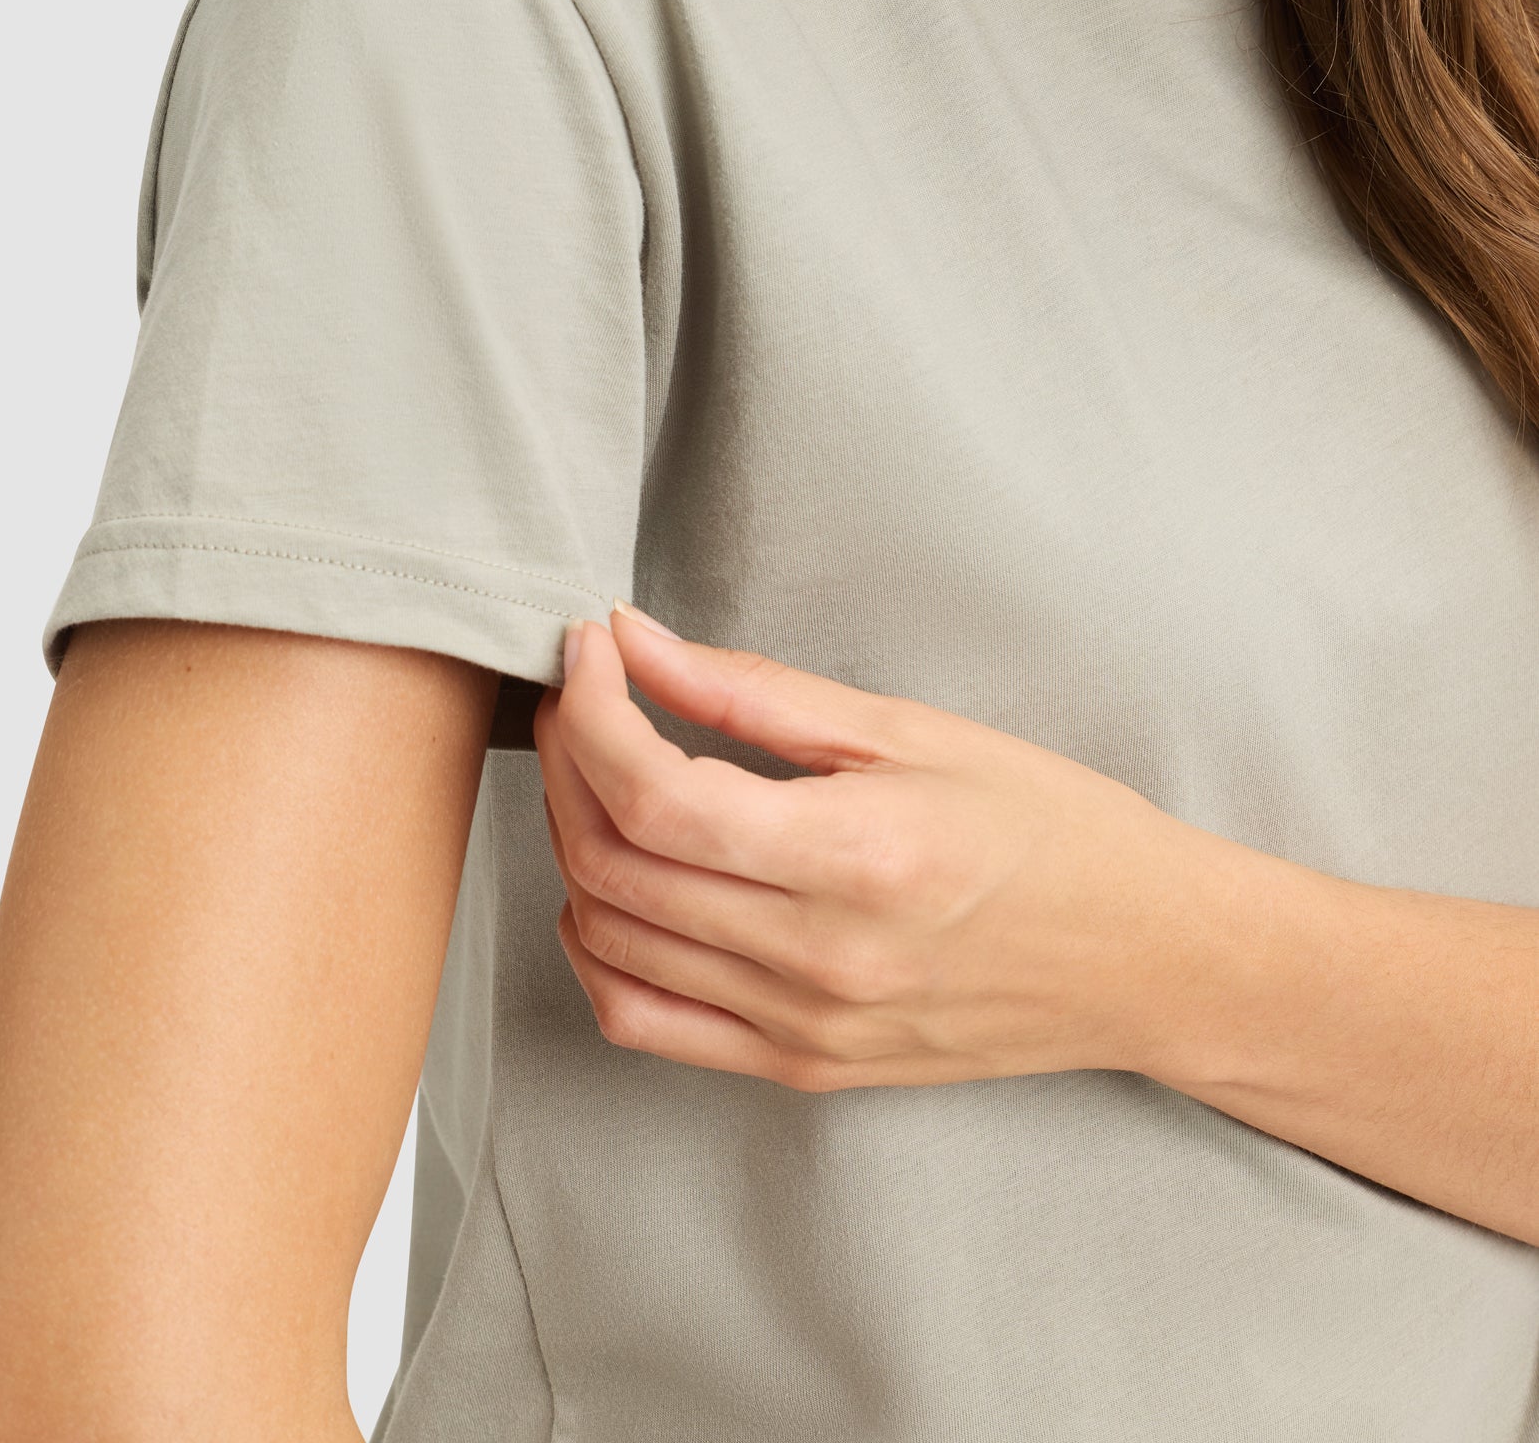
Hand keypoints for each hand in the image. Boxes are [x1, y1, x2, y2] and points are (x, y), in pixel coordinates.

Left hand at [533, 604, 1226, 1092]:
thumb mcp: (913, 729)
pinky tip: (614, 882)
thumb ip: (757, 690)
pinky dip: (598, 946)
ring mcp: (804, 1027)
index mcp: (857, 859)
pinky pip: (641, 1020)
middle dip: (567, 760)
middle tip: (586, 693)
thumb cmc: (1050, 828)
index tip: (590, 650)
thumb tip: (638, 641)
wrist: (1143, 958)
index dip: (593, 713)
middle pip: (614, 863)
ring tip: (600, 769)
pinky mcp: (799, 1067)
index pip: (656, 796)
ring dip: (574, 839)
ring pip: (610, 938)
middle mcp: (820, 959)